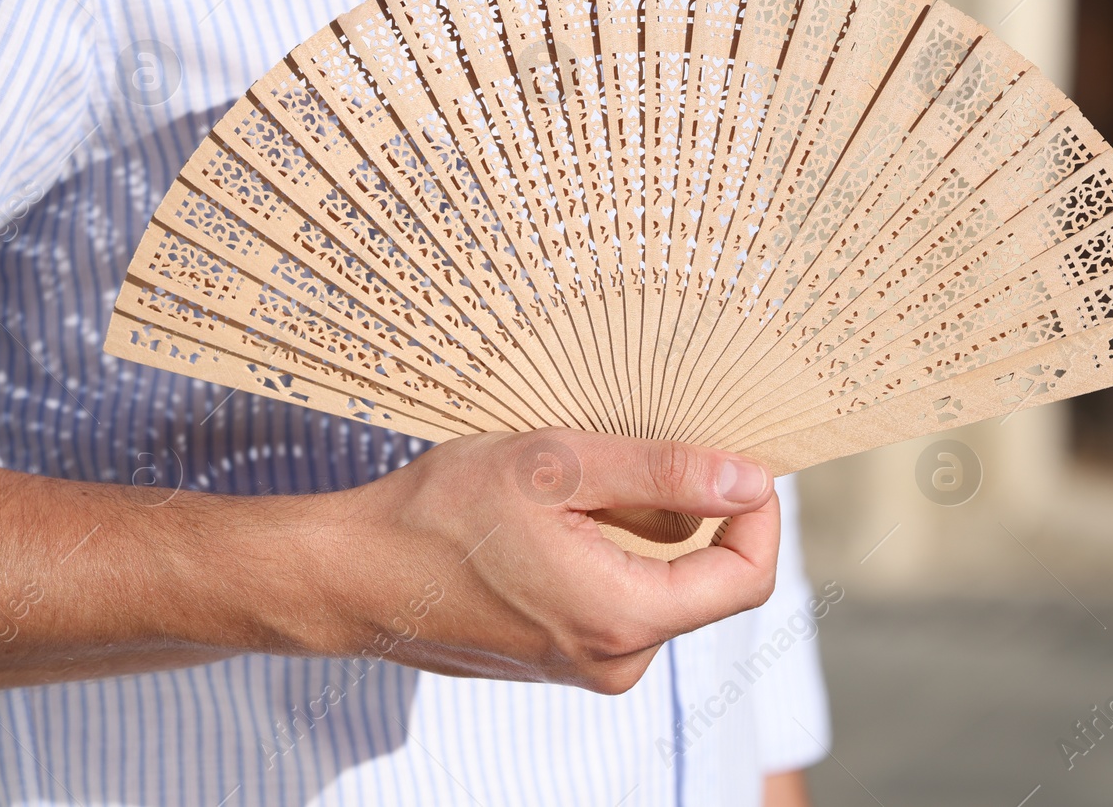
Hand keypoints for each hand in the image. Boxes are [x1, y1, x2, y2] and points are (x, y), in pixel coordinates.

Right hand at [0, 430, 775, 693]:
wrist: (352, 575)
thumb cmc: (441, 517)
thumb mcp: (561, 467)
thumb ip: (665, 475)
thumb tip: (750, 481)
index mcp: (624, 619)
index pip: (747, 578)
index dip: (760, 515)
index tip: (741, 461)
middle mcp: (615, 660)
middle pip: (704, 578)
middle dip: (690, 510)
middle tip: (638, 449)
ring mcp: (586, 662)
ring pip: (658, 582)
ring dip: (642, 525)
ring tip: (575, 481)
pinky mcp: (562, 653)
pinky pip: (618, 595)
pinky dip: (610, 547)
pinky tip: (554, 514)